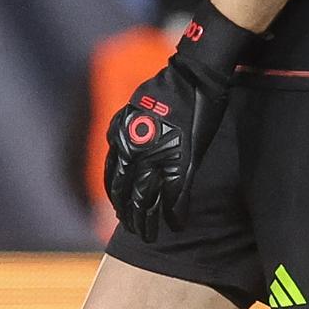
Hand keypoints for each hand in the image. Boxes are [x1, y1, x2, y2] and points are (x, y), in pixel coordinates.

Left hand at [102, 0, 251, 241]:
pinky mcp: (183, 160)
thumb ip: (129, 127)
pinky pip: (175, 195)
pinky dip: (175, 212)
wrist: (195, 74)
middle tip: (135, 231)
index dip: (117, 197)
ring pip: (148, 199)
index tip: (119, 211)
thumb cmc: (169, 87)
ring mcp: (159, 156)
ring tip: (150, 235)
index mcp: (123, 136)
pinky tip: (177, 224)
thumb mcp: (138, 106)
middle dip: (130, 216)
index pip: (113, 177)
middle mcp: (136, 149)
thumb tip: (120, 137)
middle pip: (128, 193)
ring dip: (149, 220)